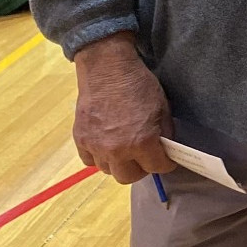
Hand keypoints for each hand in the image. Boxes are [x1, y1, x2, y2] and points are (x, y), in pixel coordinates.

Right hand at [72, 34, 173, 183]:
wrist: (108, 69)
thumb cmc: (139, 85)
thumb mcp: (162, 107)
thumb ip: (164, 133)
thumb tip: (166, 149)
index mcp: (142, 141)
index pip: (157, 168)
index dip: (165, 164)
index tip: (166, 159)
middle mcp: (117, 149)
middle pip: (129, 177)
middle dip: (140, 169)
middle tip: (144, 157)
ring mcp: (96, 146)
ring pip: (108, 170)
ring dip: (118, 163)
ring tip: (124, 150)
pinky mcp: (80, 139)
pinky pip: (89, 160)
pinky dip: (98, 156)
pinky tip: (106, 145)